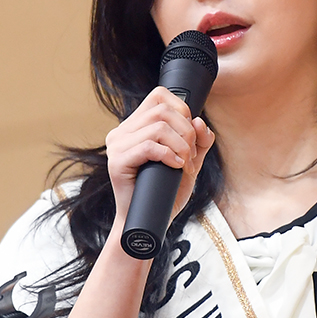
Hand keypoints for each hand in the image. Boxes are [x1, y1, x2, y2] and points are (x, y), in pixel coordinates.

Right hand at [105, 86, 214, 224]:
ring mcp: (116, 146)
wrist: (151, 221)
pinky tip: (175, 166)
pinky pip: (148, 146)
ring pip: (157, 127)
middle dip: (186, 131)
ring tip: (184, 164)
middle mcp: (122, 132)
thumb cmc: (166, 192)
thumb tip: (199, 122)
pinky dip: (169, 154)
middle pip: (162, 110)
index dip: (181, 108)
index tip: (190, 133)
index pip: (158, 95)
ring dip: (180, 145)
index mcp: (134, 127)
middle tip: (190, 155)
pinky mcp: (116, 162)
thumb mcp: (189, 162)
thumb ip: (198, 142)